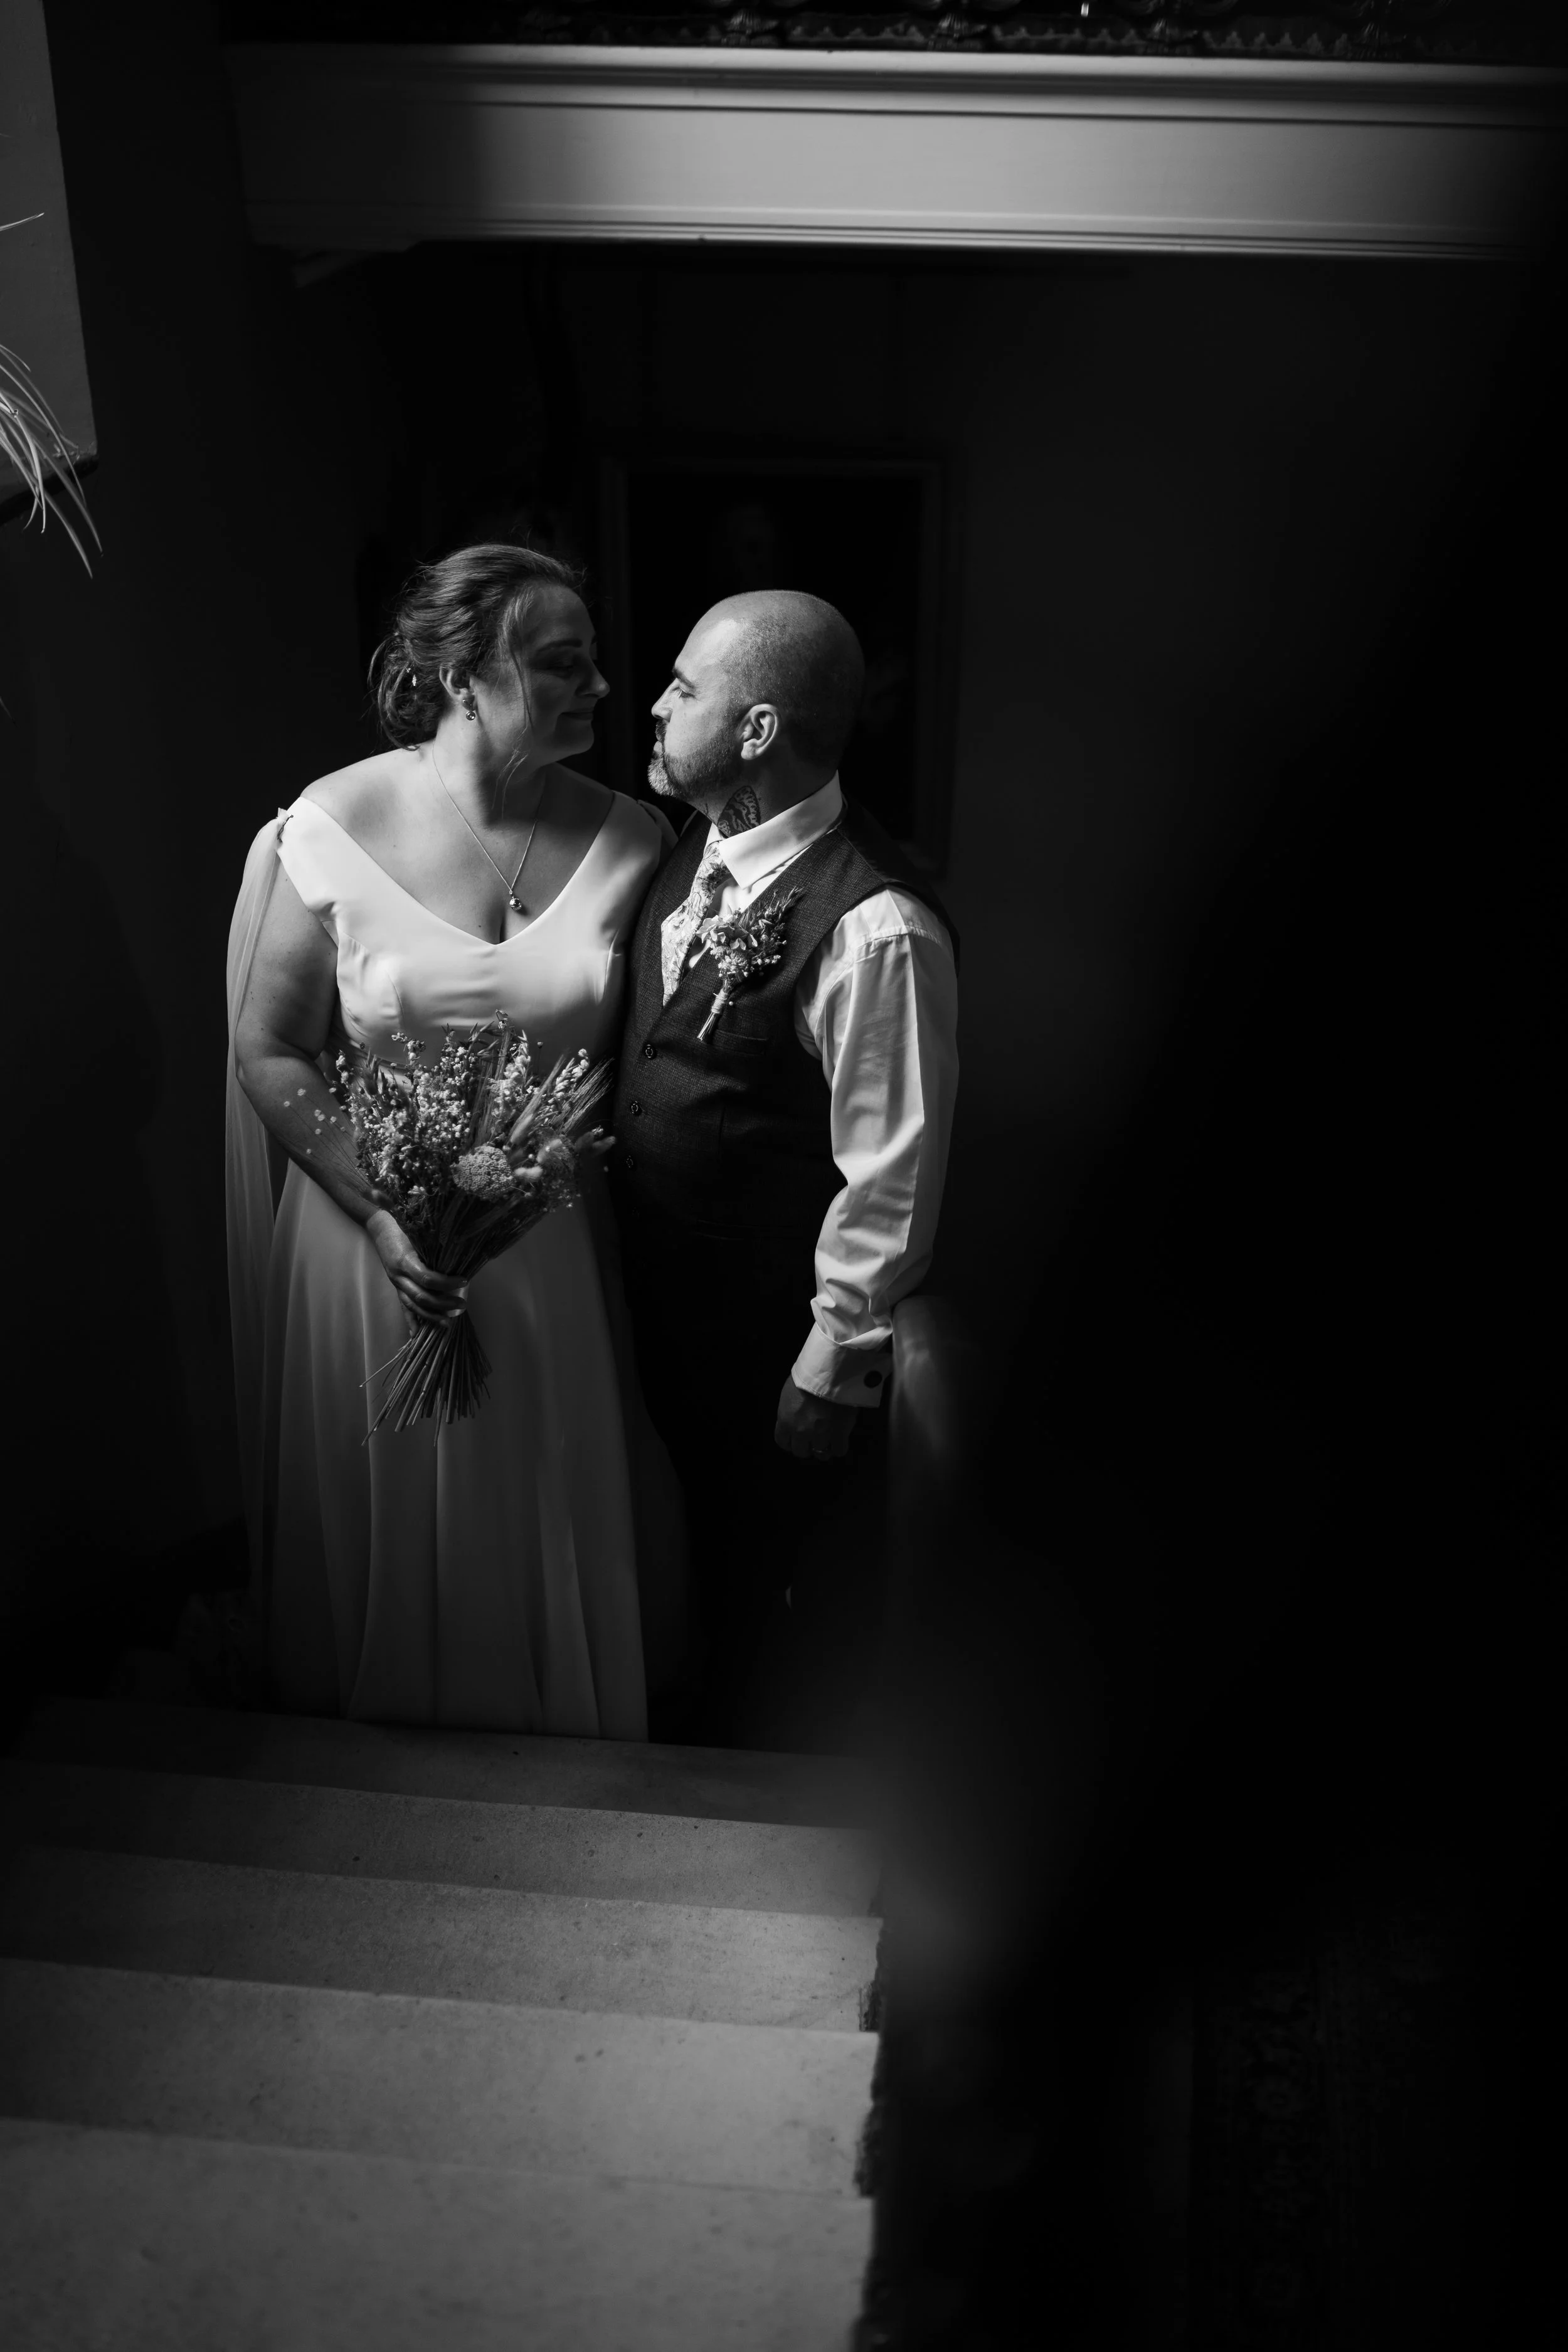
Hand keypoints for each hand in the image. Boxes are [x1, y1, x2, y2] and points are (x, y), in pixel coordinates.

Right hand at [366, 1208, 467, 1335]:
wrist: (380, 1226)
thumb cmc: (402, 1226)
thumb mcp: (418, 1233)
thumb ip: (433, 1245)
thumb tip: (459, 1252)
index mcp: (405, 1260)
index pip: (428, 1278)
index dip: (447, 1282)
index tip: (464, 1280)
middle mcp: (399, 1275)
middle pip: (422, 1296)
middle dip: (444, 1303)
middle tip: (462, 1304)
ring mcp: (396, 1283)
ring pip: (413, 1305)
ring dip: (431, 1315)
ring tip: (448, 1322)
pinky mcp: (395, 1286)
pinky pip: (403, 1306)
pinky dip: (411, 1321)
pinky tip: (417, 1334)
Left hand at [774, 1376, 857, 1461]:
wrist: (830, 1372)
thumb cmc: (808, 1376)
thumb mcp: (790, 1392)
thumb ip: (790, 1411)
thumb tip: (794, 1417)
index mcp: (785, 1421)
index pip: (782, 1442)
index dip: (790, 1442)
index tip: (796, 1440)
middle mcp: (800, 1432)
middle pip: (800, 1451)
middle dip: (806, 1446)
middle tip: (814, 1439)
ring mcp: (820, 1435)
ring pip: (821, 1454)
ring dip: (824, 1448)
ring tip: (829, 1439)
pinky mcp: (839, 1434)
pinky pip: (839, 1450)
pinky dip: (840, 1446)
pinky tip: (841, 1439)